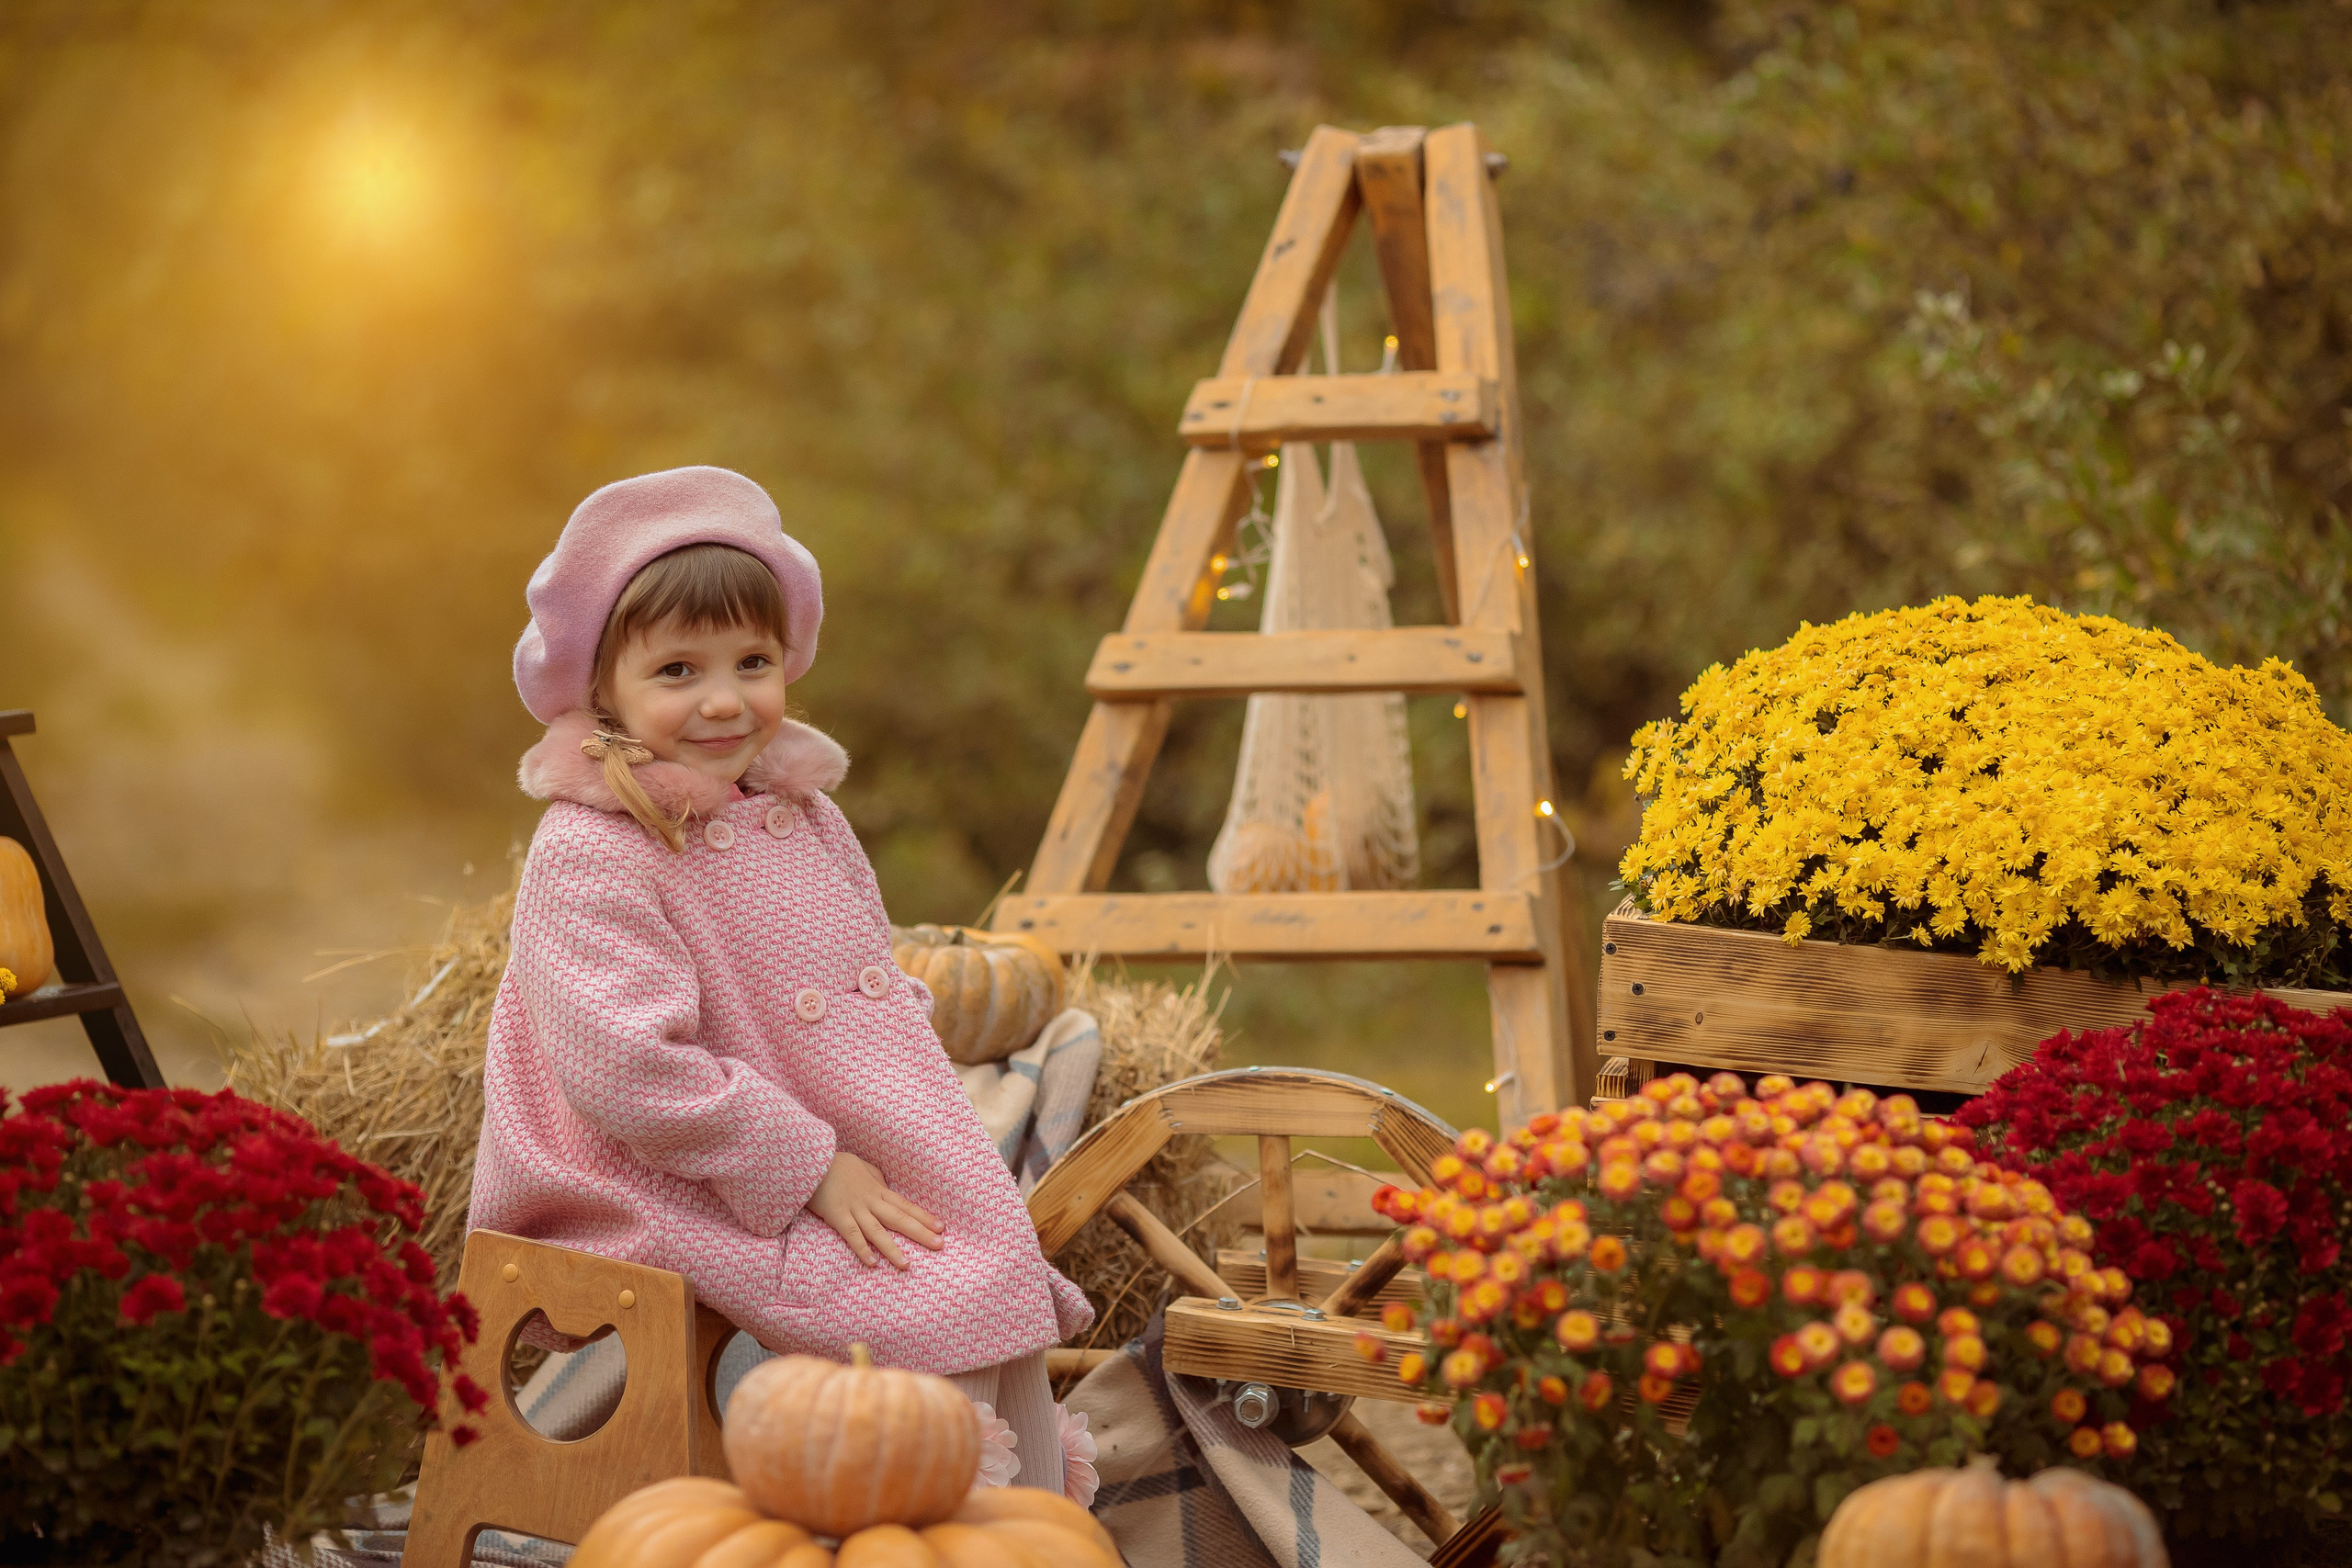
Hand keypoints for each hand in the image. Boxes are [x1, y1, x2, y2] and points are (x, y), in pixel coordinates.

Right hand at [807, 1151, 945, 1269]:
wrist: (814, 1160)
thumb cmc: (837, 1163)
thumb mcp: (862, 1167)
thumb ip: (876, 1178)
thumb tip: (885, 1185)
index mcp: (878, 1190)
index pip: (905, 1205)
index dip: (924, 1217)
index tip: (941, 1226)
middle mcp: (871, 1201)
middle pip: (899, 1219)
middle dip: (920, 1232)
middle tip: (939, 1245)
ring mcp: (855, 1209)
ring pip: (878, 1231)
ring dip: (893, 1249)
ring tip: (906, 1265)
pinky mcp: (837, 1215)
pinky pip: (851, 1235)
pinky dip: (862, 1248)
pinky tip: (872, 1263)